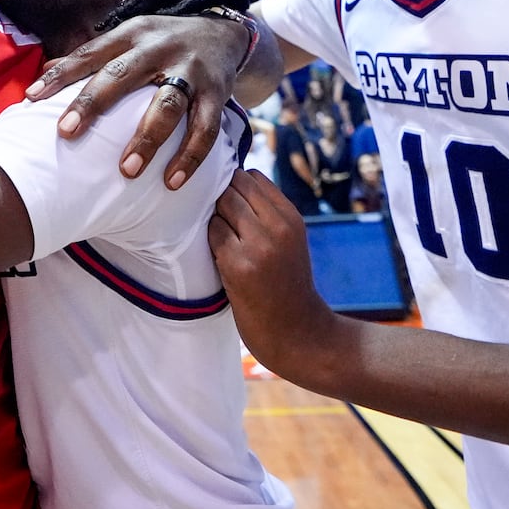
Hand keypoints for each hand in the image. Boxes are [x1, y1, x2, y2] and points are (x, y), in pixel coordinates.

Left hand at [25, 13, 249, 188]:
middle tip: (66, 132)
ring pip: (167, 104)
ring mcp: (190, 70)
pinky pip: (205, 128)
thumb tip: (42, 75)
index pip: (90, 54)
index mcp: (131, 34)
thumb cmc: (162, 42)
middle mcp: (158, 48)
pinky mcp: (217, 93)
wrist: (225, 32)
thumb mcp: (129, 39)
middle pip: (122, 75)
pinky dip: (190, 156)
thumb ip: (91, 57)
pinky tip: (172, 182)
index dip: (60, 75)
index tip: (31, 98)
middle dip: (93, 103)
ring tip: (127, 171)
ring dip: (147, 139)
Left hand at [207, 169, 341, 374]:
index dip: (236, 184)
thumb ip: (267, 211)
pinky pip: (212, 233)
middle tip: (222, 220)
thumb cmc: (286, 284)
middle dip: (221, 198)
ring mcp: (257, 246)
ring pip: (220, 206)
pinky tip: (220, 256)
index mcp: (291, 218)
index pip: (252, 176)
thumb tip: (232, 178)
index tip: (231, 200)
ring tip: (223, 238)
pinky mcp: (237, 265)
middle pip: (233, 187)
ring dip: (215, 218)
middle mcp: (277, 227)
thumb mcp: (289, 240)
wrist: (297, 332)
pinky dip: (211, 240)